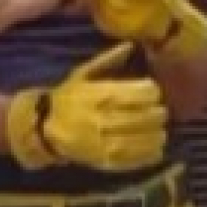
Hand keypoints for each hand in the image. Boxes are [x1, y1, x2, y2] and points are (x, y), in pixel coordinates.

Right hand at [7, 42, 167, 171]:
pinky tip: (155, 150)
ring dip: (157, 135)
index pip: (140, 93)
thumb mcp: (83, 73)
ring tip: (160, 132)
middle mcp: (104, 118)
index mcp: (101, 94)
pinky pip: (133, 159)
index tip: (154, 92)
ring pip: (143, 140)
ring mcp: (104, 142)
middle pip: (145, 117)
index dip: (152, 92)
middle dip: (158, 114)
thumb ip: (108, 59)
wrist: (45, 126)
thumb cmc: (68, 97)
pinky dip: (149, 155)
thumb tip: (131, 45)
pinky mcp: (104, 161)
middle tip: (161, 112)